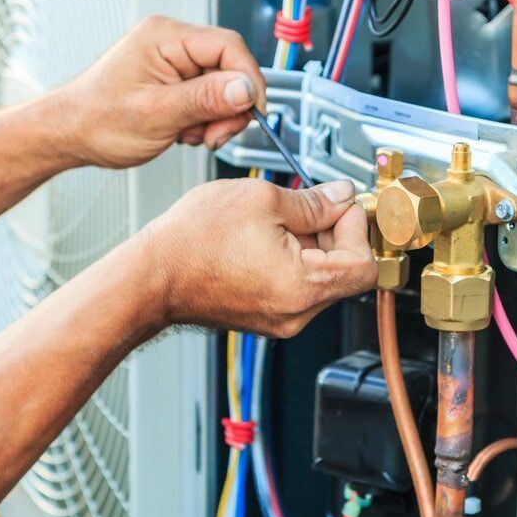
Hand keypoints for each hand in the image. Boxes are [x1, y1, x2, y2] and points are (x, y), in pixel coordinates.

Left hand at [58, 15, 265, 168]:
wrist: (70, 134)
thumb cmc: (97, 120)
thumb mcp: (157, 113)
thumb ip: (205, 99)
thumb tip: (246, 89)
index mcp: (166, 37)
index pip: (230, 47)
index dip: (248, 81)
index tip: (250, 113)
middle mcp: (173, 43)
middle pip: (230, 68)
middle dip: (230, 107)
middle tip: (214, 135)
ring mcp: (175, 62)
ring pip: (224, 87)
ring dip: (216, 118)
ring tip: (190, 135)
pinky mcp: (176, 81)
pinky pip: (209, 98)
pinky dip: (205, 120)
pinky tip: (183, 131)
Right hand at [140, 178, 376, 337]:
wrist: (151, 276)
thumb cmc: (193, 242)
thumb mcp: (263, 200)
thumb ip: (314, 201)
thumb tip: (342, 196)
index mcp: (304, 287)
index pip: (364, 264)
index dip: (357, 227)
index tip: (341, 205)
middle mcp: (297, 313)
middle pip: (346, 272)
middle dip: (335, 232)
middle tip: (311, 204)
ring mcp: (280, 319)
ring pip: (321, 278)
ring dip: (313, 245)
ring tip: (279, 220)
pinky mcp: (265, 317)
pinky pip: (297, 286)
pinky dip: (293, 260)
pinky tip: (267, 238)